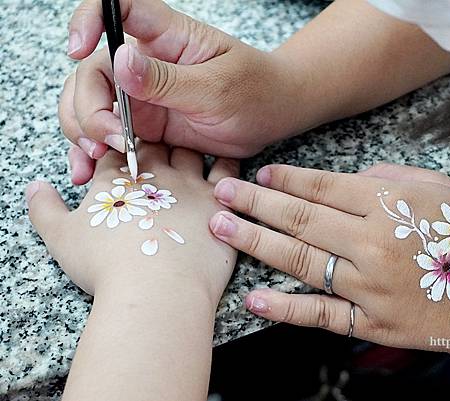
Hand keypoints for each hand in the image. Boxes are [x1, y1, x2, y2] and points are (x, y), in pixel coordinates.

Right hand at [26, 143, 238, 306]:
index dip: (116, 151)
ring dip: (188, 152)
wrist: (156, 289)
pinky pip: (228, 169)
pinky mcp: (218, 200)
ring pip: (189, 152)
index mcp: (117, 177)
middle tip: (156, 159)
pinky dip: (227, 164)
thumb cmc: (108, 267)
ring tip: (189, 159)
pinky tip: (225, 170)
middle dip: (153, 147)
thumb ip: (44, 208)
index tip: (120, 159)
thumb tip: (34, 187)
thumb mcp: (61, 238)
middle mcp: (154, 172)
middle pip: (154, 145)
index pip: (116, 149)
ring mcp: (188, 184)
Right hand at [60, 0, 302, 184]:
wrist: (272, 117)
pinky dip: (95, 152)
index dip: (89, 20)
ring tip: (97, 160)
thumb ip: (168, 80)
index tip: (78, 50)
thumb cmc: (255, 90)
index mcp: (166, 38)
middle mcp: (146, 63)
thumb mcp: (217, 88)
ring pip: (91, 105)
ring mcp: (142, 96)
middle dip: (88, 107)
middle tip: (111, 140)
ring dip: (84, 131)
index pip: (117, 8)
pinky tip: (90, 173)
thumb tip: (119, 61)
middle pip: (92, 72)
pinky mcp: (146, 126)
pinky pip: (109, 135)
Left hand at [206, 163, 449, 386]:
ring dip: (254, 242)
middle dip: (255, 202)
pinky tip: (253, 298)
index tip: (260, 172)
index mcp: (390, 205)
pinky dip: (283, 308)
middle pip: (300, 218)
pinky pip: (318, 314)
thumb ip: (390, 177)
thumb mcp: (442, 188)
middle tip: (221, 190)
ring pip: (298, 261)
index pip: (324, 186)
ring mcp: (367, 287)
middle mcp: (372, 244)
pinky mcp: (368, 323)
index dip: (287, 178)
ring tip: (220, 227)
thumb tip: (348, 179)